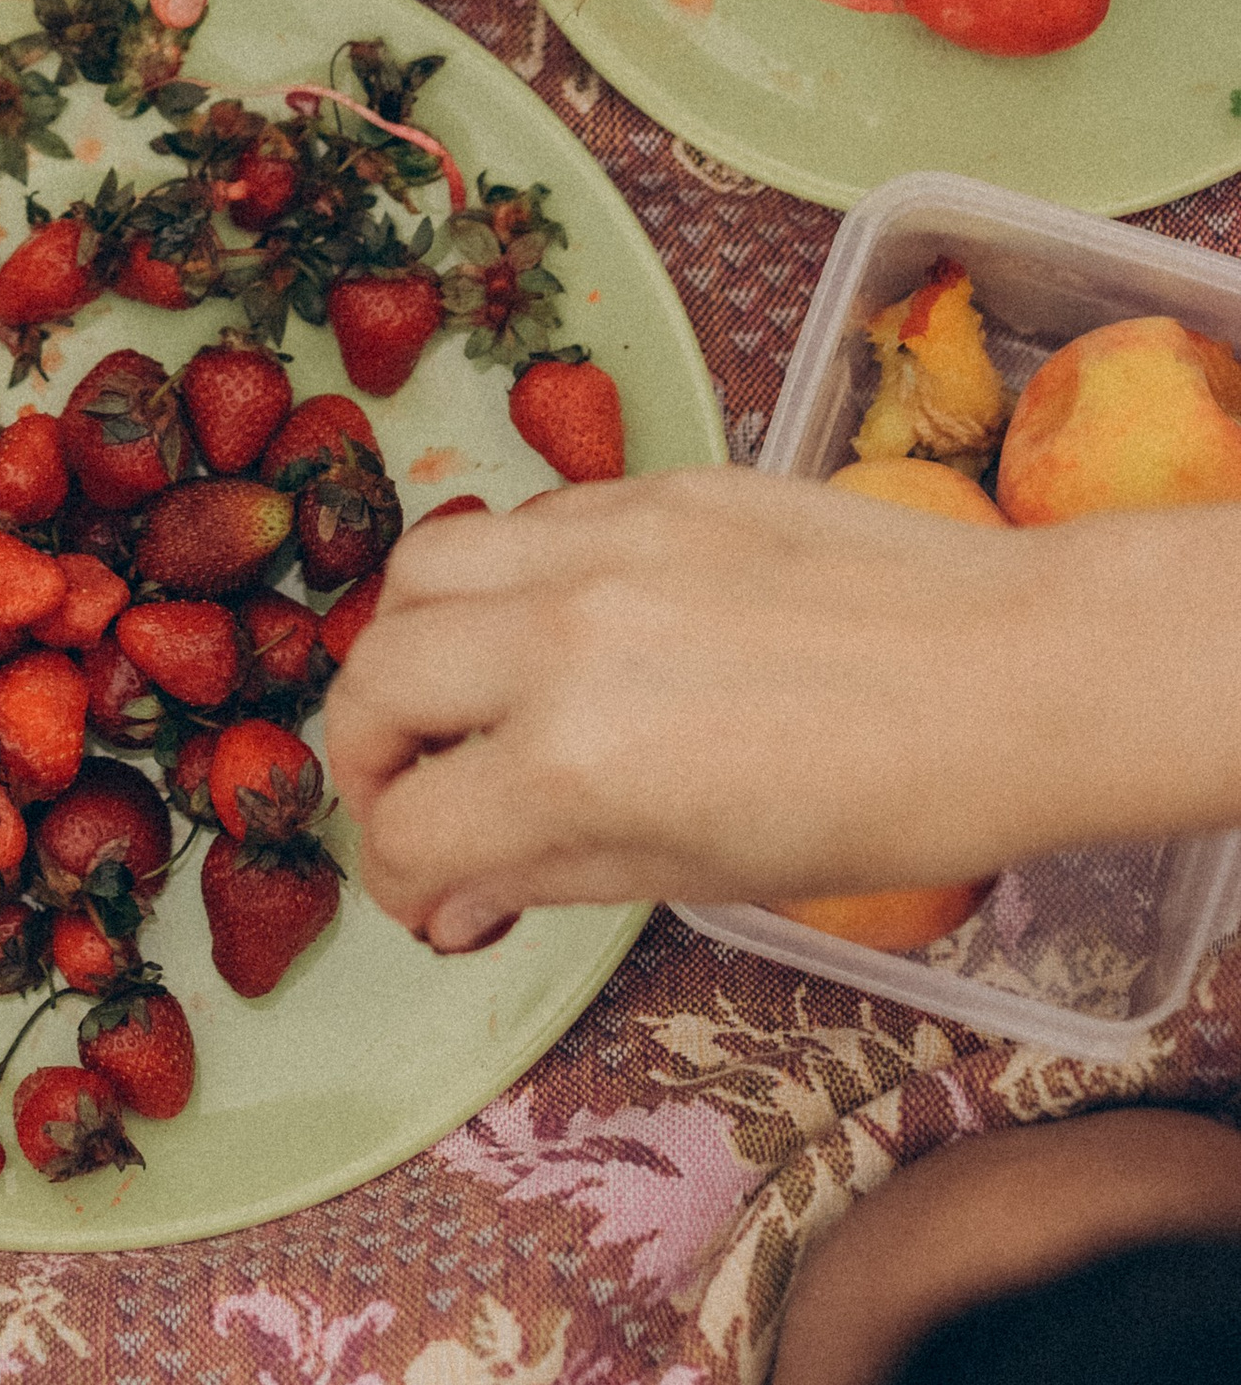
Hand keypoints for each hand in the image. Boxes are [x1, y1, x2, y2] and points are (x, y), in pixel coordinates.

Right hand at [325, 472, 1094, 950]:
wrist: (1013, 675)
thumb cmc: (884, 803)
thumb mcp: (702, 875)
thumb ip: (547, 873)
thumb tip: (449, 899)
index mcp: (574, 765)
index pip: (408, 829)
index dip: (403, 883)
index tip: (435, 897)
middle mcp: (560, 639)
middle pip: (373, 683)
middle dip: (370, 761)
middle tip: (419, 798)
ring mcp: (600, 544)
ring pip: (419, 571)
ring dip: (412, 646)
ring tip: (463, 696)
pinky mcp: (650, 485)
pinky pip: (520, 522)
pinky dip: (503, 581)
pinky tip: (559, 630)